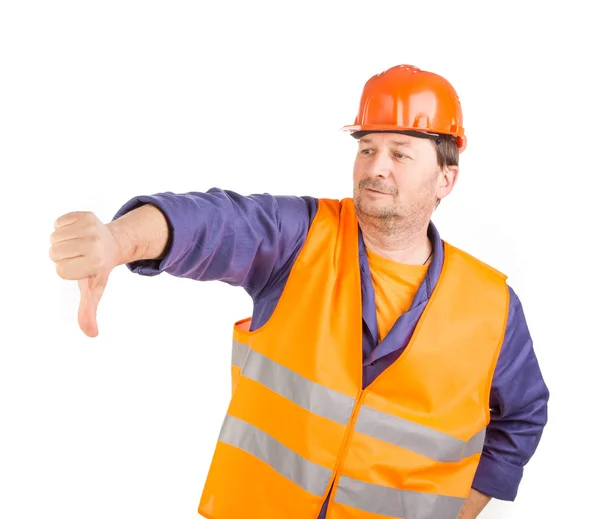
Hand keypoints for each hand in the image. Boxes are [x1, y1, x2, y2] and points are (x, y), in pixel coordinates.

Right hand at [49, 211, 119, 336]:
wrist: (113, 244)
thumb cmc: (97, 269)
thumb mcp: (94, 290)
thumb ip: (89, 312)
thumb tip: (92, 334)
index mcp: (95, 263)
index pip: (61, 270)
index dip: (67, 270)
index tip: (81, 268)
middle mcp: (94, 244)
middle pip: (55, 253)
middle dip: (62, 256)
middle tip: (80, 256)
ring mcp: (91, 227)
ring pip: (55, 237)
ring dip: (62, 242)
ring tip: (79, 245)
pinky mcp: (85, 214)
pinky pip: (59, 222)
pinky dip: (63, 227)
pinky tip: (78, 233)